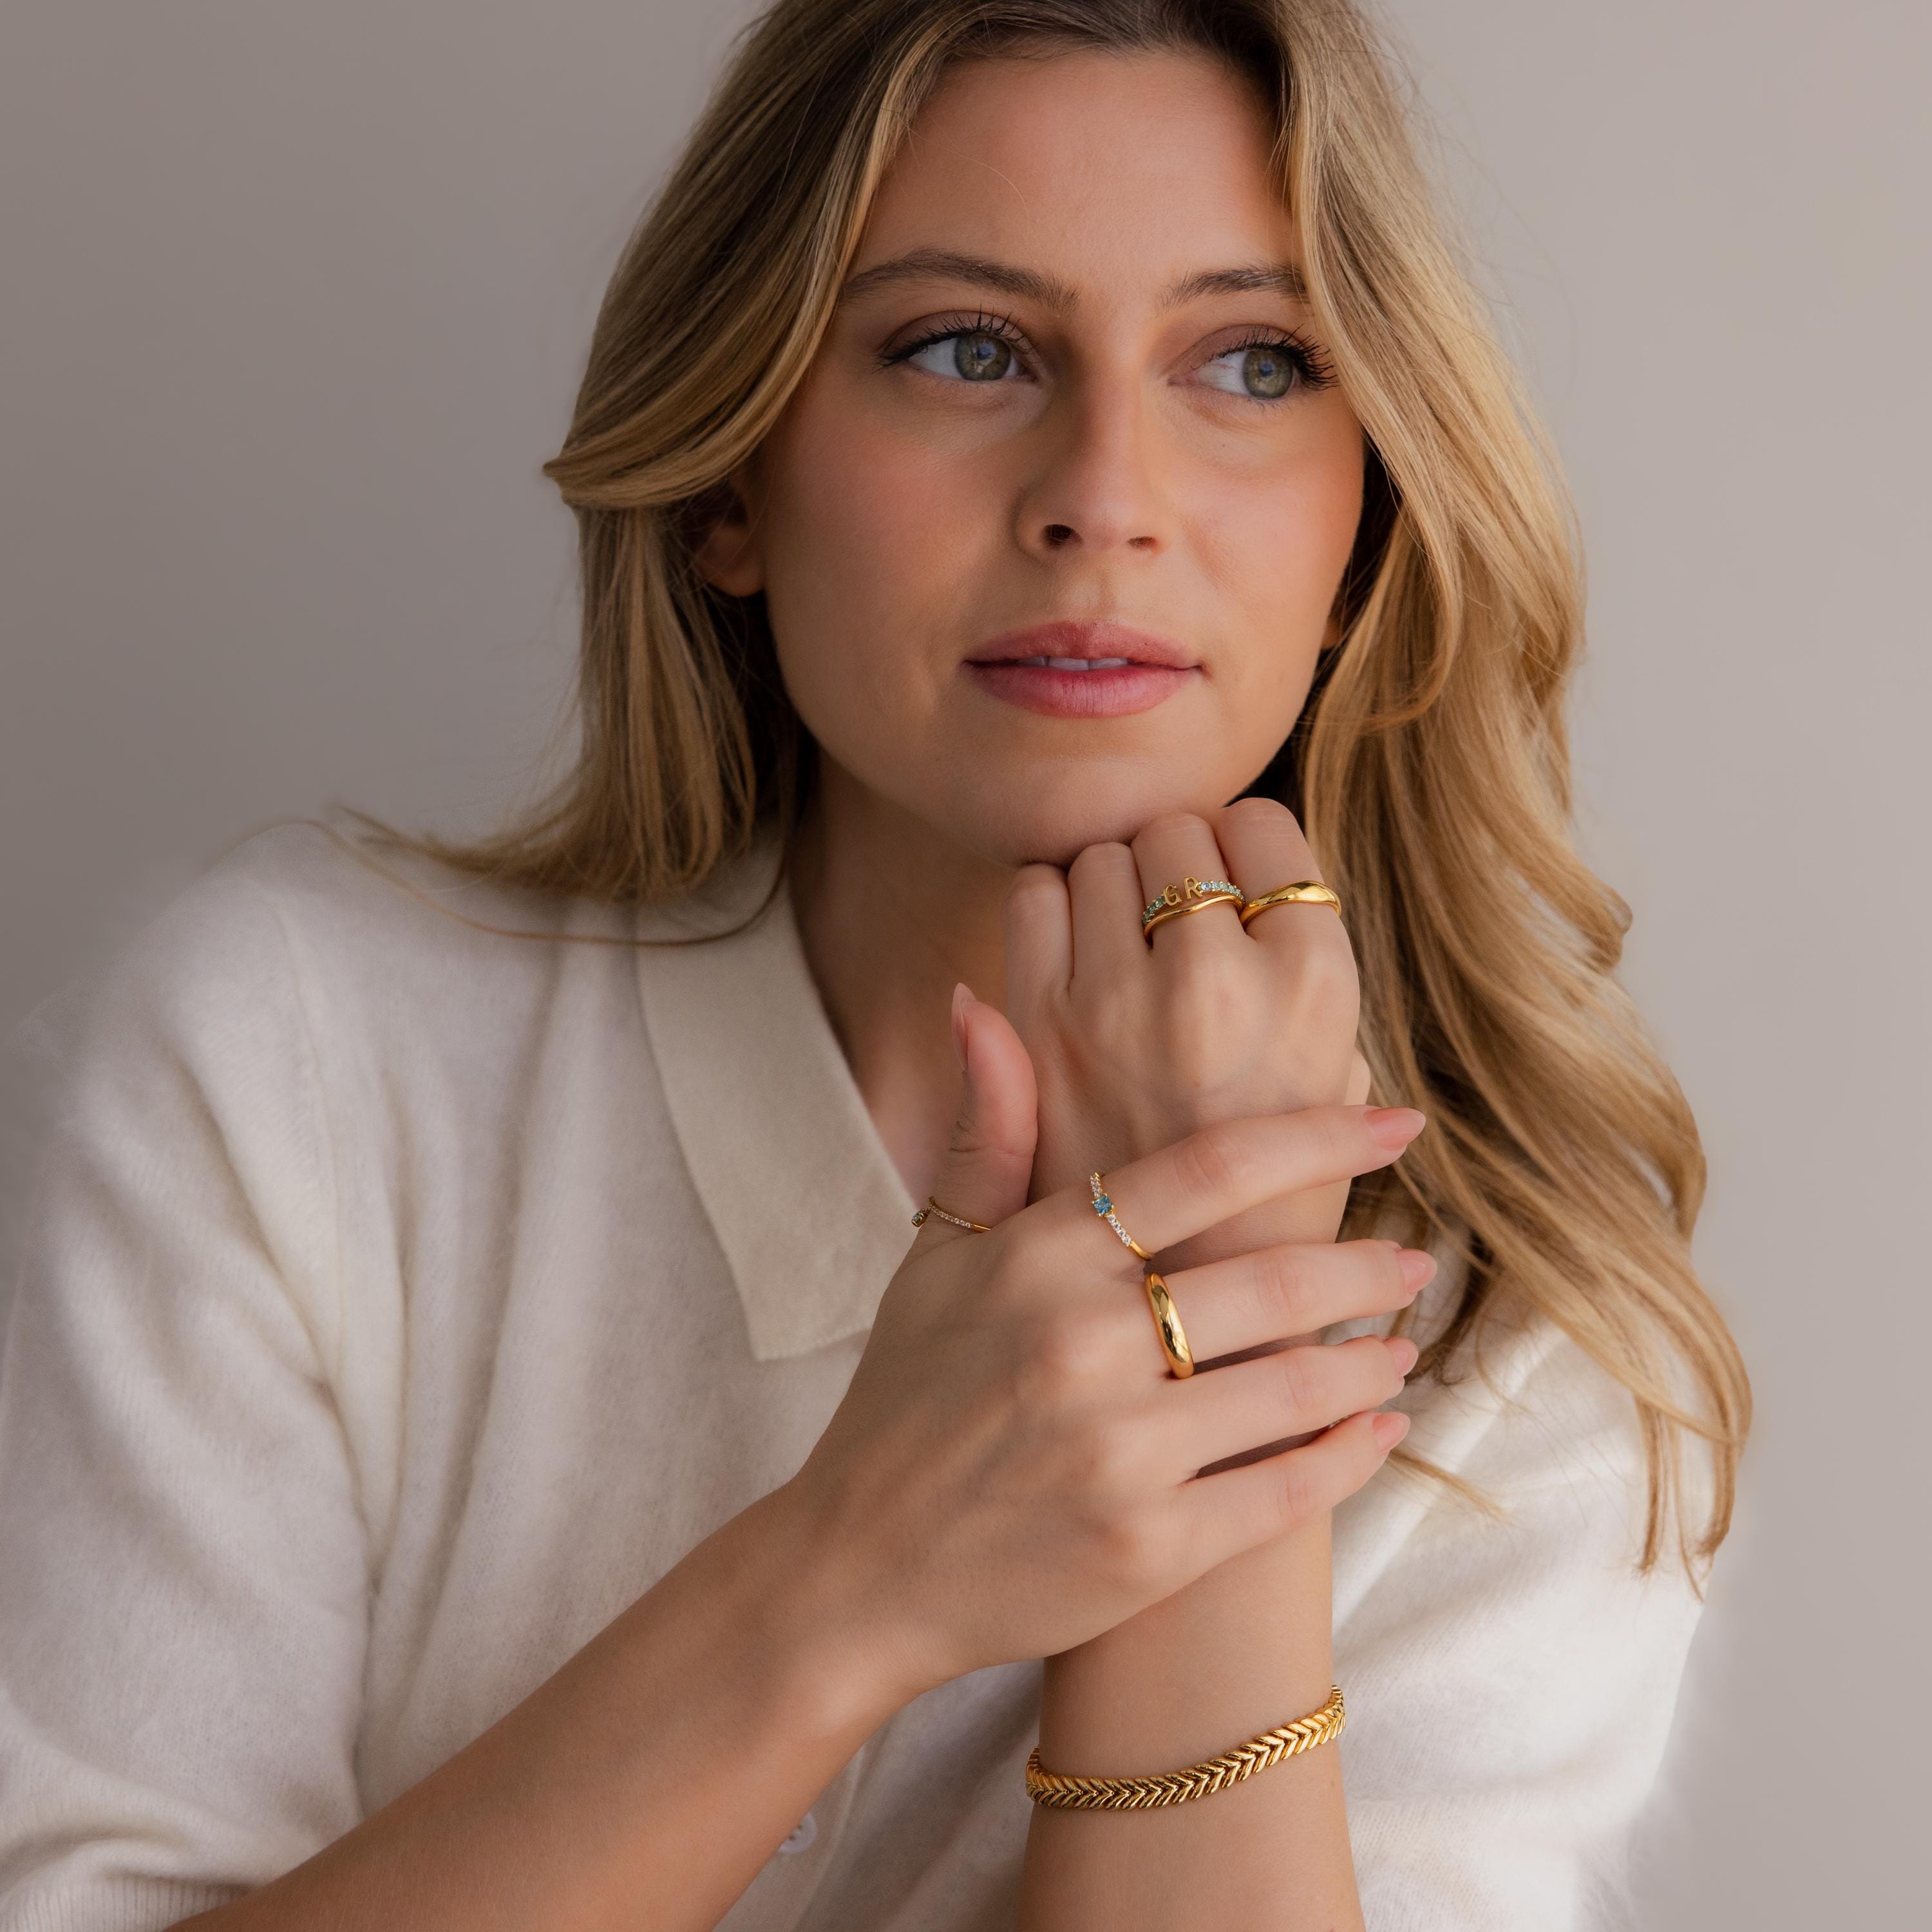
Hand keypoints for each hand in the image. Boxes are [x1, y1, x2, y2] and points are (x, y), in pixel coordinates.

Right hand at [777, 997, 1425, 1704]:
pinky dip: (1349, 1459)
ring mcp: (1120, 1451)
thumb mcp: (936, 1257)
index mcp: (1040, 1259)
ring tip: (1401, 1345)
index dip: (1319, 1138)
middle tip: (1416, 1257)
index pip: (1209, 1169)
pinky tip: (1380, 1432)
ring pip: (1297, 1388)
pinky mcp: (1149, 1547)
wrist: (860, 1569)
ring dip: (1370, 1362)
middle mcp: (1083, 1344)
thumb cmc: (905, 1399)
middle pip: (1275, 1281)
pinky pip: (1285, 1495)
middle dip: (1368, 1266)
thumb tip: (984, 1005)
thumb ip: (988, 1132)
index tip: (1396, 1123)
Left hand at [1004, 795, 1376, 1290]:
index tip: (1244, 881)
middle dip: (1182, 855)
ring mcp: (1117, 1000)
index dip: (1249, 845)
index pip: (1265, 826)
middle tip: (1186, 909)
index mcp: (1314, 988)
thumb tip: (1264, 896)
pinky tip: (1076, 949)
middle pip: (1181, 826)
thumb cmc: (1266, 1210)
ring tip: (1133, 933)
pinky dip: (1050, 900)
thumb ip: (1306, 996)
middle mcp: (1215, 981)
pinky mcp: (1039, 1023)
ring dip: (1116, 874)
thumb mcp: (1333, 1094)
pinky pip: (1034, 896)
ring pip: (1104, 853)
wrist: (1172, 1315)